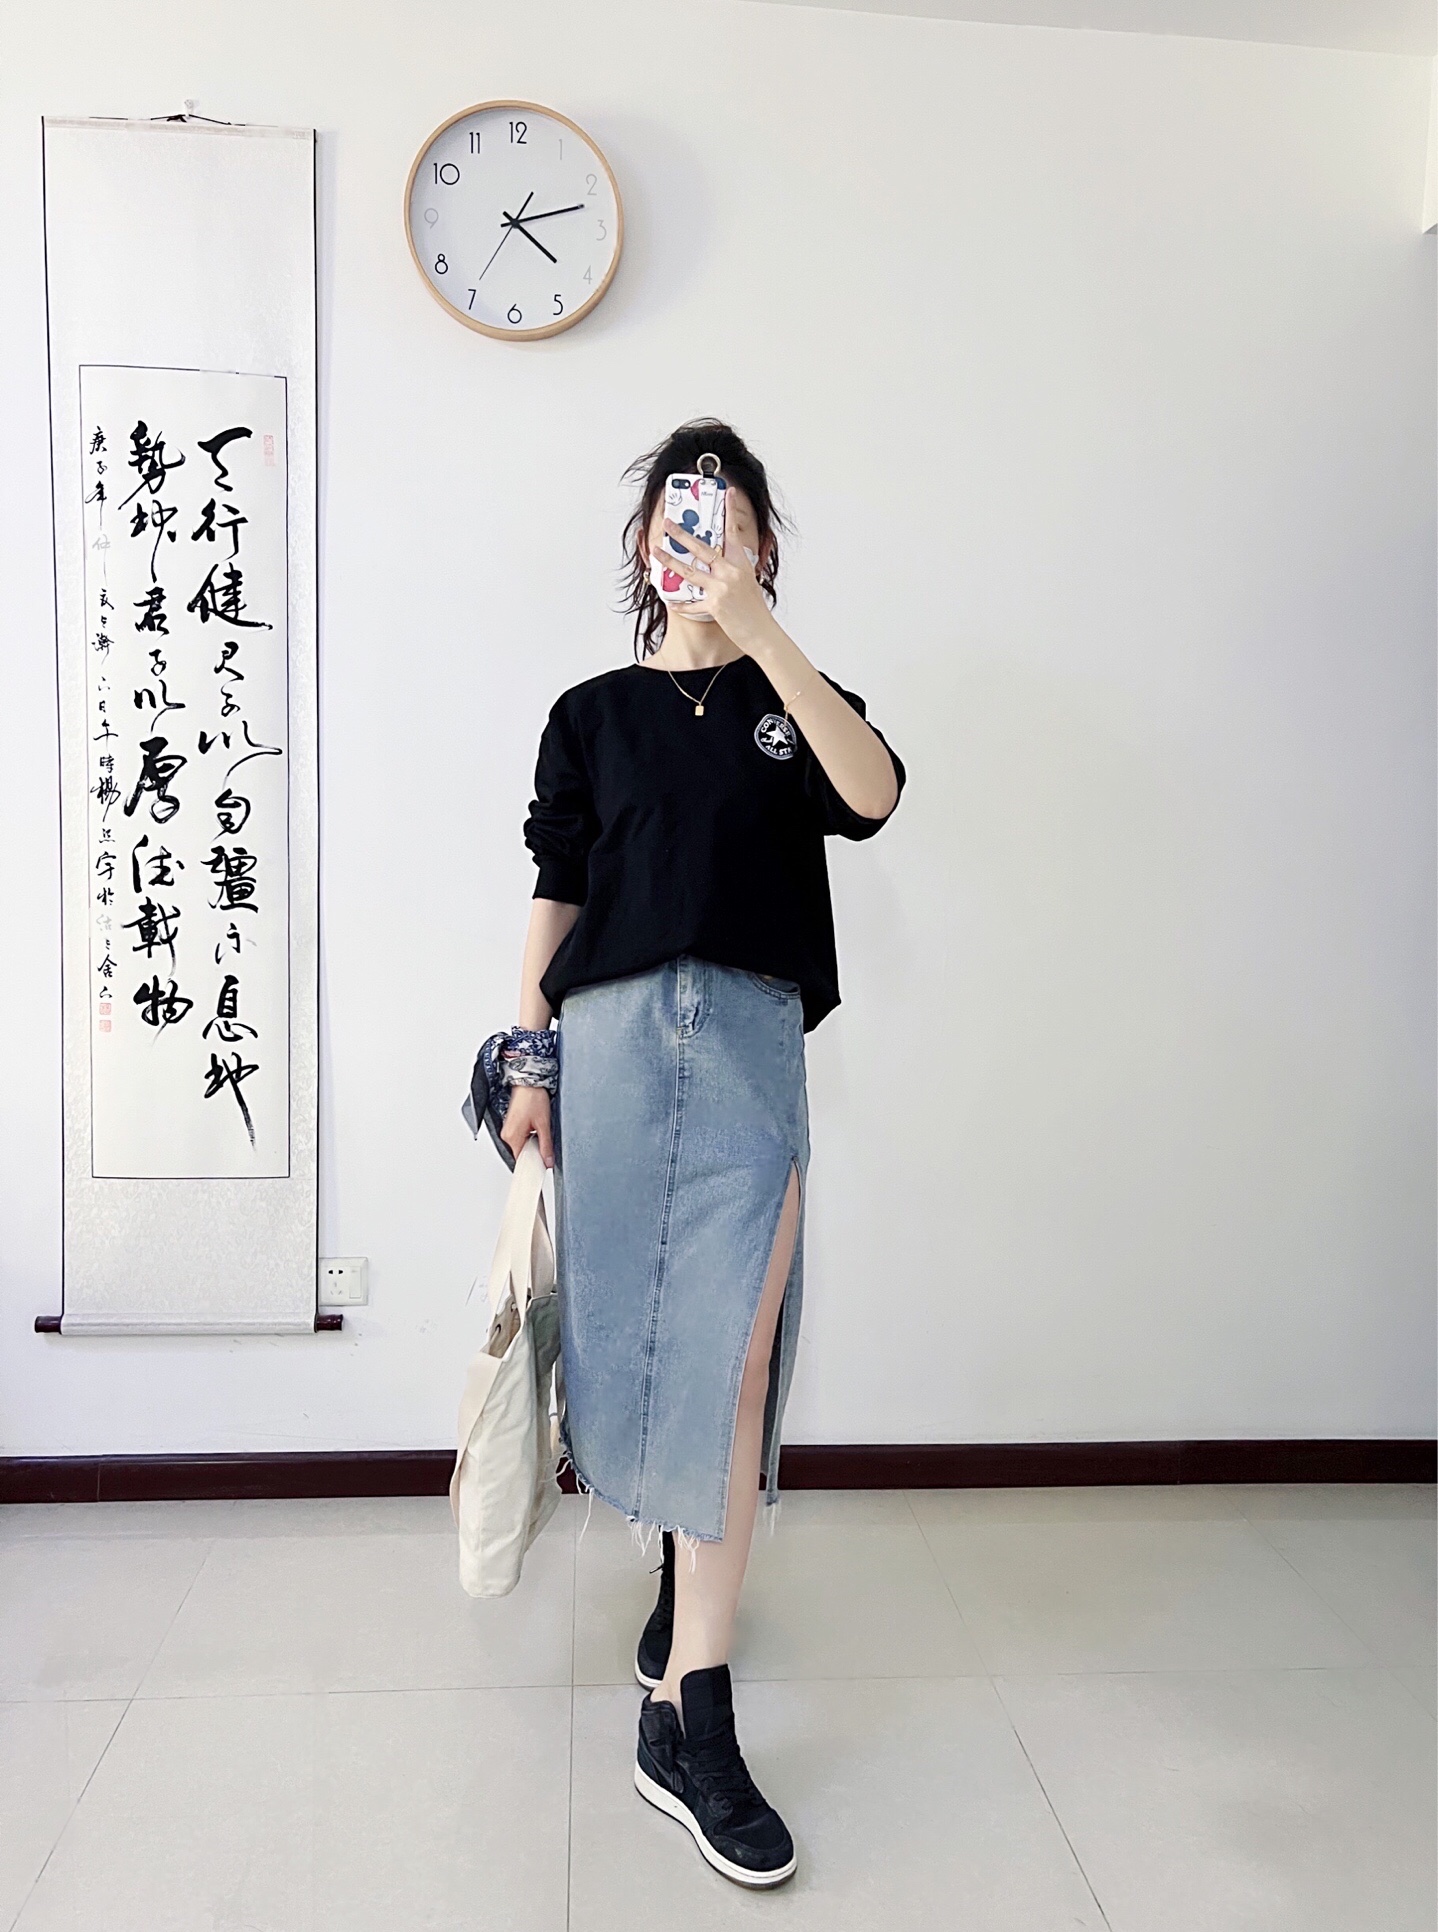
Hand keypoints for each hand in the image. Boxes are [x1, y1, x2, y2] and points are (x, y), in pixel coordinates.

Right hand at [501, 1083, 554, 1166]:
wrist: (528, 1082)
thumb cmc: (533, 1098)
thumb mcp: (544, 1124)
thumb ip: (546, 1145)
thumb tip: (548, 1161)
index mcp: (512, 1137)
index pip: (521, 1160)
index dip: (533, 1163)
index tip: (542, 1165)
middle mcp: (506, 1135)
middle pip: (521, 1153)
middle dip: (534, 1152)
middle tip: (545, 1147)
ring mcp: (507, 1129)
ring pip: (521, 1145)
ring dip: (532, 1144)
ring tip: (540, 1132)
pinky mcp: (511, 1125)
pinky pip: (520, 1138)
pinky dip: (529, 1137)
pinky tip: (536, 1129)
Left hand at [658, 519, 777, 652]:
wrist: (762, 632)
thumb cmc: (755, 609)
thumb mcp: (749, 581)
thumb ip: (734, 568)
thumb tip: (720, 559)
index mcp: (740, 563)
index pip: (732, 532)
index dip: (729, 511)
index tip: (726, 493)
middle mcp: (730, 572)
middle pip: (702, 548)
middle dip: (681, 534)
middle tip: (668, 523)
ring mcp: (722, 588)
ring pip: (690, 571)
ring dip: (670, 561)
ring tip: (656, 551)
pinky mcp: (715, 606)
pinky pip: (692, 603)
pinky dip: (681, 604)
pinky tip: (670, 600)